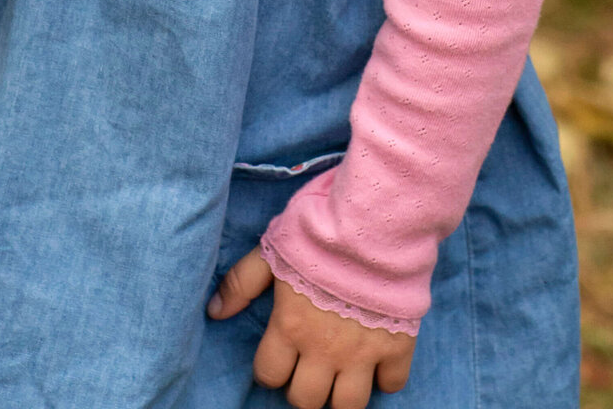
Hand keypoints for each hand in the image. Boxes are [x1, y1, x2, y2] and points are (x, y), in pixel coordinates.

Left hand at [208, 250, 414, 408]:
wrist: (371, 220)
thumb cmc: (316, 231)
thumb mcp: (271, 252)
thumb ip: (240, 283)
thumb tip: (214, 312)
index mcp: (290, 327)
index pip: (270, 375)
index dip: (269, 368)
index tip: (276, 355)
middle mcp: (324, 350)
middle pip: (306, 400)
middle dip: (302, 387)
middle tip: (306, 366)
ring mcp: (363, 353)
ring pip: (348, 406)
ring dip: (340, 393)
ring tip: (338, 373)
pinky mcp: (398, 346)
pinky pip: (392, 384)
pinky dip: (384, 377)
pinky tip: (376, 358)